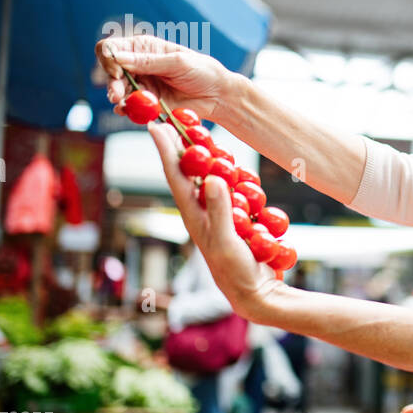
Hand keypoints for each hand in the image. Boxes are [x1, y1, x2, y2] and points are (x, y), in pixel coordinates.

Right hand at [97, 34, 234, 123]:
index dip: (108, 58)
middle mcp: (138, 65)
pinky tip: (126, 112)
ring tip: (121, 105)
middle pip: (111, 71)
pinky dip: (125, 109)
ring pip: (117, 89)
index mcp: (144, 48)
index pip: (112, 48)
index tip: (117, 71)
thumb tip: (118, 58)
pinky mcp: (147, 102)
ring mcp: (141, 84)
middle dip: (111, 82)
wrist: (218, 96)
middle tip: (117, 95)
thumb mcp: (178, 63)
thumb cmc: (203, 72)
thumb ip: (149, 62)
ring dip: (117, 97)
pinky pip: (129, 106)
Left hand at [147, 122, 282, 321]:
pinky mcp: (237, 219)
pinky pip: (232, 192)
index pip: (176, 176)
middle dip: (182, 146)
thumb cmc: (236, 271)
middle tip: (178, 119)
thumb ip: (220, 210)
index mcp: (194, 215)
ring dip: (206, 158)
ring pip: (210, 179)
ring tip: (202, 137)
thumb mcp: (227, 241)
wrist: (255, 293)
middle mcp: (203, 212)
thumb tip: (210, 177)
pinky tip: (237, 171)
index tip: (157, 125)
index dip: (166, 150)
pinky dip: (232, 178)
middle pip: (189, 173)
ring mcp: (220, 215)